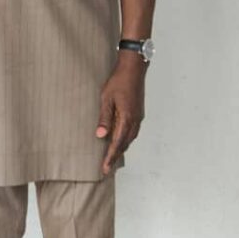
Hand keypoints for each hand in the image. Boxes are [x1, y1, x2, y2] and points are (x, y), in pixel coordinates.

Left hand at [96, 50, 146, 174]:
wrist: (133, 69)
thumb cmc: (118, 81)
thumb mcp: (106, 98)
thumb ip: (104, 118)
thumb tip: (100, 135)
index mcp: (126, 118)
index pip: (117, 143)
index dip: (110, 156)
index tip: (105, 168)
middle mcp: (134, 121)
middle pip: (124, 144)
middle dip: (115, 156)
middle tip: (106, 168)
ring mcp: (138, 117)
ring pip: (129, 139)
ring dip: (120, 148)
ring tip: (111, 157)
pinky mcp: (138, 113)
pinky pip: (132, 132)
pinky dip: (125, 140)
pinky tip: (119, 140)